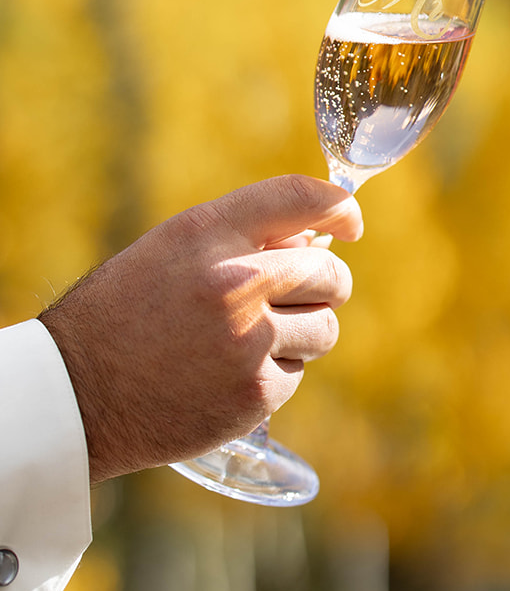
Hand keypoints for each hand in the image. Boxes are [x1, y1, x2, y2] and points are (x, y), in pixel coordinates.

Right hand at [42, 175, 362, 482]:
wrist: (78, 391)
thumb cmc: (126, 312)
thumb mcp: (173, 249)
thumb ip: (243, 236)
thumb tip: (319, 236)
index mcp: (208, 234)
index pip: (299, 197)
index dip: (339, 207)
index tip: (350, 222)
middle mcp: (235, 282)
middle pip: (329, 272)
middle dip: (324, 283)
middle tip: (301, 295)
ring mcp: (249, 341)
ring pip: (325, 327)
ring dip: (302, 333)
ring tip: (249, 340)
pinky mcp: (256, 393)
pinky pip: (297, 373)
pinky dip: (273, 375)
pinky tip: (227, 376)